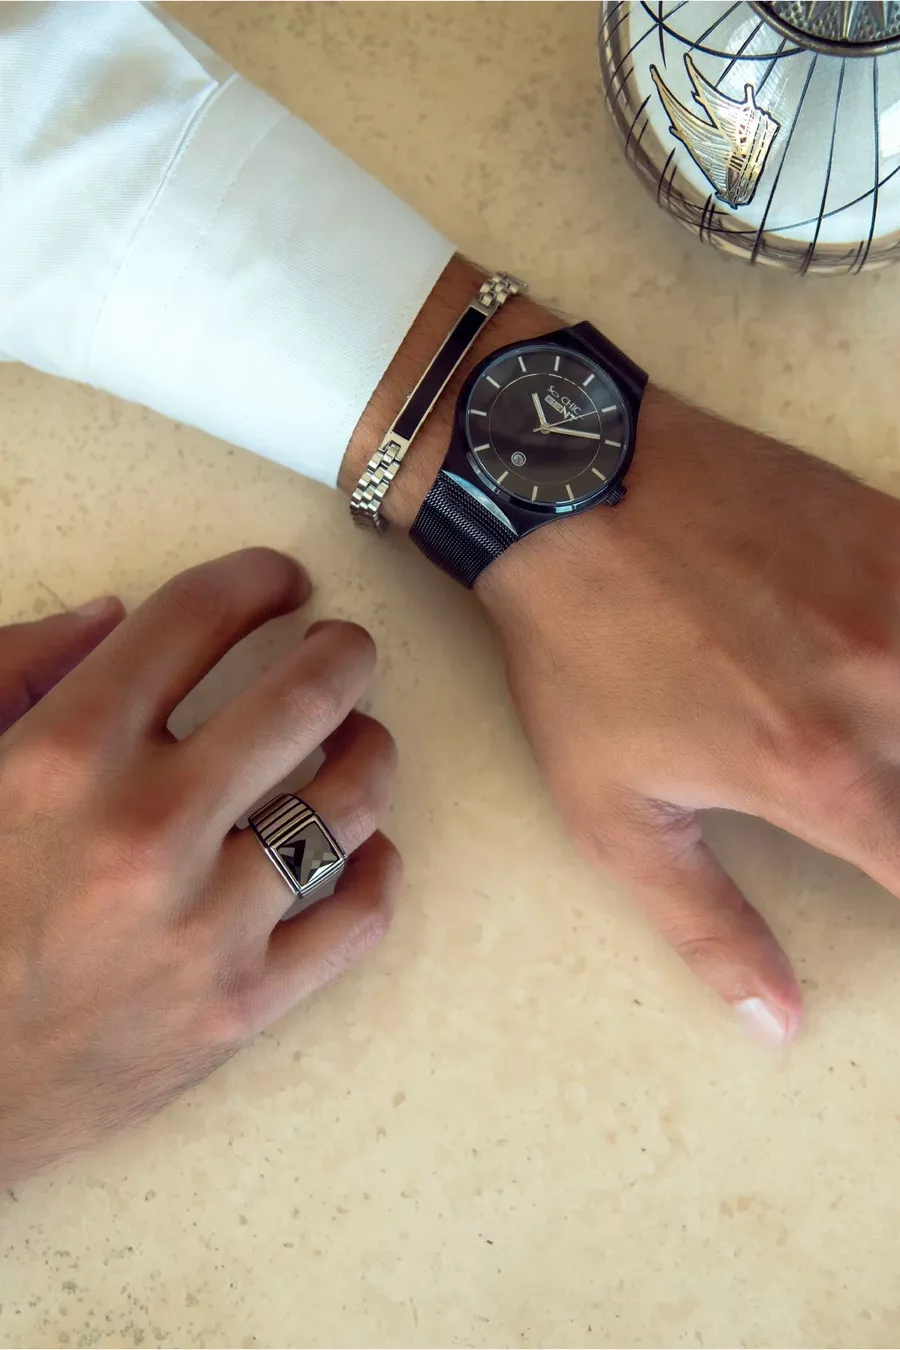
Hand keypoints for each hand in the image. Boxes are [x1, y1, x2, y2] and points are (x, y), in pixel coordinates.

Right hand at [0, 549, 399, 1183]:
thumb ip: (18, 668)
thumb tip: (117, 613)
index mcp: (65, 755)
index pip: (196, 617)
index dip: (255, 578)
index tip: (280, 581)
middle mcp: (147, 831)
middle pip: (304, 695)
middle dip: (343, 650)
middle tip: (346, 647)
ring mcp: (204, 926)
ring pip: (351, 800)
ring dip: (372, 749)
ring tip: (362, 740)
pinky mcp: (240, 1008)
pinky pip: (358, 918)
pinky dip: (378, 868)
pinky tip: (364, 845)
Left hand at [478, 386, 899, 1043]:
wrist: (572, 491)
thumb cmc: (581, 654)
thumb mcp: (614, 813)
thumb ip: (708, 926)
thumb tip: (778, 1023)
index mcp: (824, 775)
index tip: (893, 888)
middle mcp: (888, 688)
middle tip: (869, 806)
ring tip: (882, 755)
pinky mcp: (898, 533)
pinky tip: (889, 666)